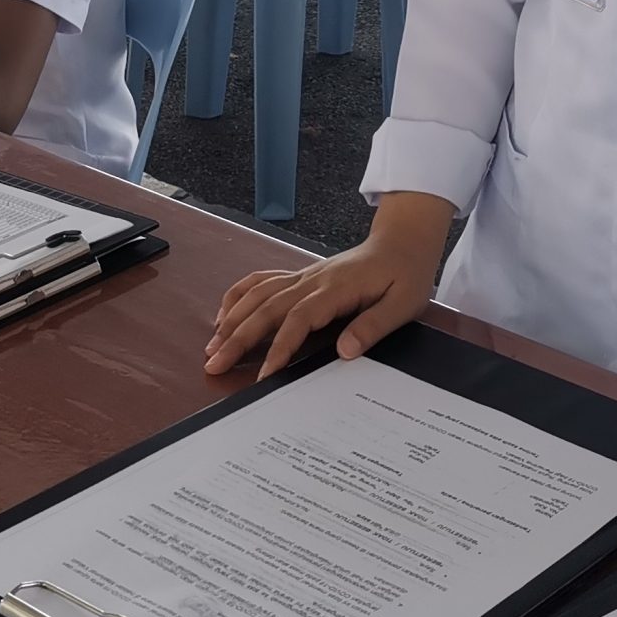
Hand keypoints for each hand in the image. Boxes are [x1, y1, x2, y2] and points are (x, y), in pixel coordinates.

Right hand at [204, 194, 450, 380]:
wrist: (402, 241)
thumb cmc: (405, 274)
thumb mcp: (403, 304)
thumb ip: (373, 325)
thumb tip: (344, 350)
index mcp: (336, 288)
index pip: (299, 319)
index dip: (279, 347)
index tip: (264, 374)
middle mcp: (313, 280)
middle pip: (267, 308)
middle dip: (238, 337)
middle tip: (214, 364)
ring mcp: (304, 276)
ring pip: (258, 295)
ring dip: (232, 319)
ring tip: (212, 346)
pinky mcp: (301, 276)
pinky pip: (263, 281)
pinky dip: (240, 295)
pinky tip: (225, 314)